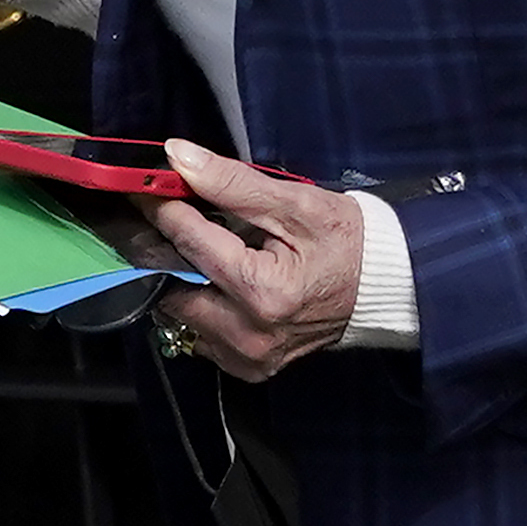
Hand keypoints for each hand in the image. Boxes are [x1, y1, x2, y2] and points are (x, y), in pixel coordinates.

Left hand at [140, 140, 362, 380]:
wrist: (383, 288)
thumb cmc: (345, 240)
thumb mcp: (295, 202)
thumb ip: (232, 182)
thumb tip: (177, 156)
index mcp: (263, 292)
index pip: (191, 243)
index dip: (162, 208)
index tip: (143, 187)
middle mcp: (250, 334)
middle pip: (174, 287)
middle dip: (168, 251)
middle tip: (173, 219)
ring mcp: (248, 358)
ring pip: (181, 317)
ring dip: (181, 281)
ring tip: (201, 251)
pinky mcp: (248, 369)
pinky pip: (200, 338)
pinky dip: (200, 308)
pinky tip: (219, 283)